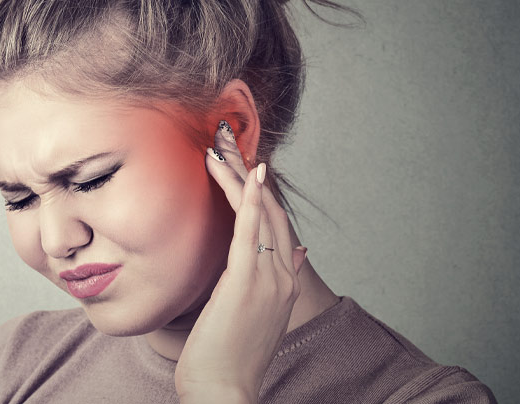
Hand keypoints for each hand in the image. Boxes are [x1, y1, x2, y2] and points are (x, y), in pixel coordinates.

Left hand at [174, 121, 307, 403]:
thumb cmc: (229, 359)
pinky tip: (248, 175)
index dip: (262, 194)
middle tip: (227, 141)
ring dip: (241, 177)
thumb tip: (298, 254)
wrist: (225, 393)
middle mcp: (282, 277)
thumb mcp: (256, 317)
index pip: (277, 227)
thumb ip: (272, 284)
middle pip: (271, 213)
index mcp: (284, 284)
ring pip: (259, 216)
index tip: (243, 166)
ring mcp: (268, 279)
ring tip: (221, 147)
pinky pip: (251, 232)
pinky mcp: (247, 283)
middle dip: (249, 175)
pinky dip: (252, 200)